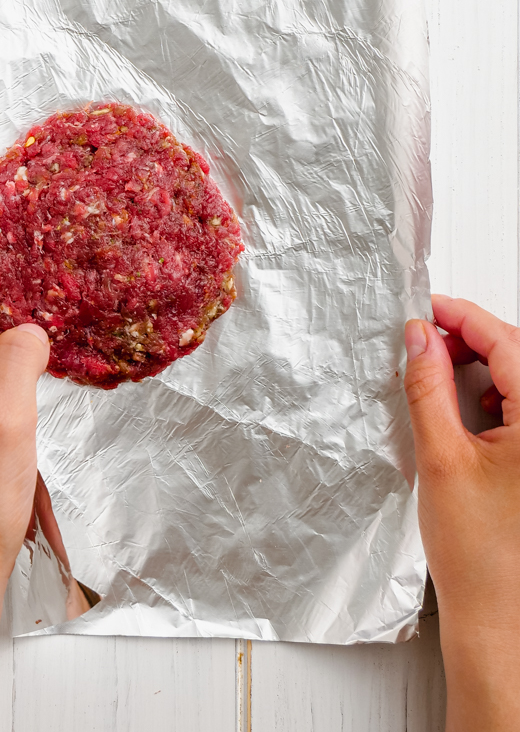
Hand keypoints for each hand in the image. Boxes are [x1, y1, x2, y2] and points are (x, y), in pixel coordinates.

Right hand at [404, 296, 519, 731]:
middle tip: (422, 339)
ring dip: (479, 367)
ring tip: (435, 374)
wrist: (500, 619)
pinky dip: (491, 397)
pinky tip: (460, 406)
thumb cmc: (480, 555)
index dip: (463, 317)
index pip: (508, 343)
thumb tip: (419, 337)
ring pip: (519, 380)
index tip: (426, 308)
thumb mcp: (441, 457)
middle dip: (469, 339)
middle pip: (517, 356)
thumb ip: (428, 387)